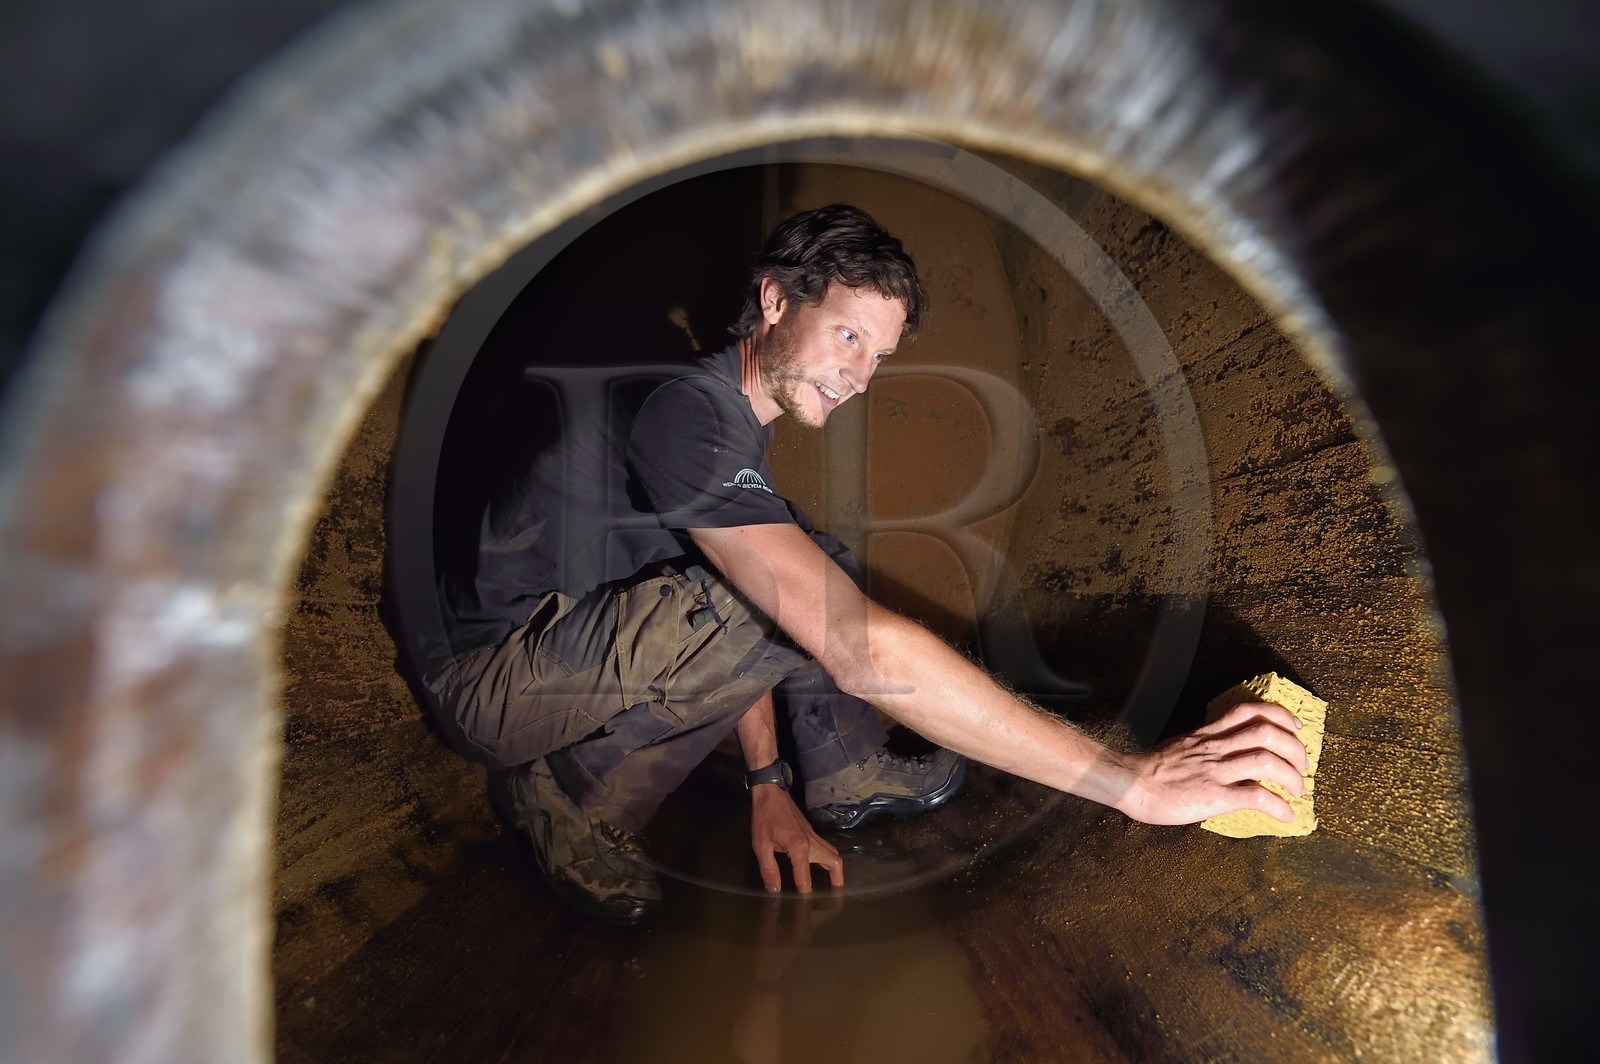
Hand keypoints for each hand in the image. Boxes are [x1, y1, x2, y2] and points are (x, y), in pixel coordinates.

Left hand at [749, 785, 844, 892]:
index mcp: (800, 848)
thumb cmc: (764, 818)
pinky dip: (828, 861)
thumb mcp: (761, 845)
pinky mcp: (812, 833)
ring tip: (831, 886)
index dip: (804, 894)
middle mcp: (812, 843)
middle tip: (832, 897)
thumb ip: (769, 869)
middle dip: (836, 882)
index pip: (805, 878)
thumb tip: (774, 890)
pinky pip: (827, 849)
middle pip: (835, 864)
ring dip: (836, 871)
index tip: (803, 908)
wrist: (770, 793)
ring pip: (834, 855)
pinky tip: (819, 868)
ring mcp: (815, 837)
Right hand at [1115, 701, 1309, 825]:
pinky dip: (1278, 806)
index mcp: (1208, 735)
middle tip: (1302, 764)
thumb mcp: (1182, 745)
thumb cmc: (1152, 770)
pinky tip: (1286, 816)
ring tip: (1298, 790)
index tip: (1295, 726)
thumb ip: (1206, 745)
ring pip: (1266, 761)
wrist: (1130, 784)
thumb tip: (1227, 753)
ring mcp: (1215, 771)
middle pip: (1266, 733)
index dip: (1279, 715)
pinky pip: (1255, 797)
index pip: (1248, 712)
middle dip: (1294, 748)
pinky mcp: (1214, 796)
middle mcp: (1216, 748)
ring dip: (1292, 776)